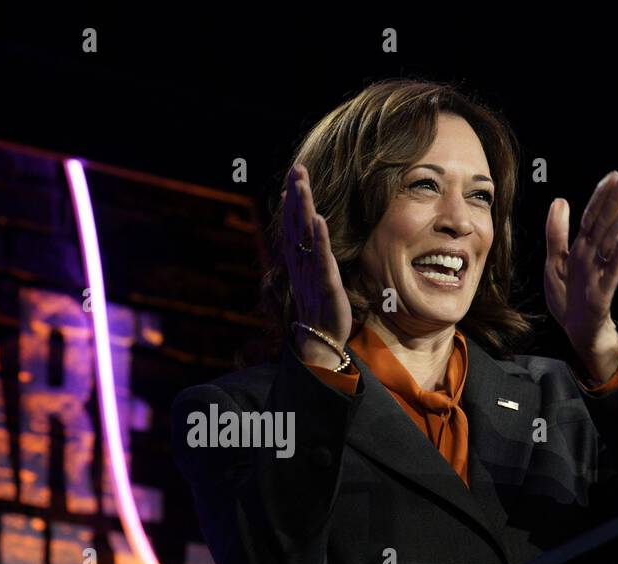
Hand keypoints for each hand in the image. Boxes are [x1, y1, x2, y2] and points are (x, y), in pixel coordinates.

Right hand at [281, 164, 353, 367]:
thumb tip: (310, 229)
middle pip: (296, 223)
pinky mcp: (324, 285)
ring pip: (304, 236)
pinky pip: (320, 259)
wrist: (320, 341)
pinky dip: (318, 239)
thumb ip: (311, 253)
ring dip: (302, 209)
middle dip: (296, 194)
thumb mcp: (314, 276)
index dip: (293, 199)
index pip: (293, 224)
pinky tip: (318, 220)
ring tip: (301, 186)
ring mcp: (311, 273)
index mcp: (299, 261)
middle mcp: (301, 263)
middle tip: (296, 167)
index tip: (294, 174)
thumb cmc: (319, 309)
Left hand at [544, 171, 617, 352]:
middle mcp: (592, 256)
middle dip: (617, 199)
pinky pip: (611, 270)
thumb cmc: (568, 295)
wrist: (576, 328)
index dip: (601, 196)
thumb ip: (556, 232)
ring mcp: (599, 272)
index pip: (593, 216)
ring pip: (612, 240)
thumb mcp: (554, 261)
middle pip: (605, 223)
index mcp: (581, 247)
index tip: (613, 175)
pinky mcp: (602, 292)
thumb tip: (560, 200)